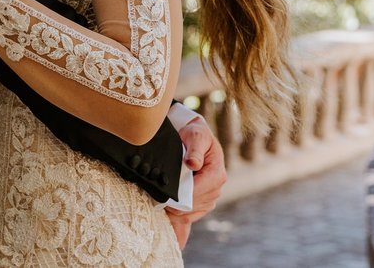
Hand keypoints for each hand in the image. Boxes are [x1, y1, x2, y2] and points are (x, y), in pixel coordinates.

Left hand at [164, 117, 226, 247]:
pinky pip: (192, 217)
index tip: (164, 198)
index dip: (180, 197)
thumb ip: (195, 150)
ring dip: (176, 213)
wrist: (194, 136)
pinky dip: (182, 226)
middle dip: (175, 206)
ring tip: (159, 209)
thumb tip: (193, 163)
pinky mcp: (202, 201)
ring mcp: (210, 196)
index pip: (197, 193)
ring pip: (191, 213)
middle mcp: (216, 188)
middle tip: (157, 203)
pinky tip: (176, 240)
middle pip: (193, 206)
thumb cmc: (195, 134)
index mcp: (216, 174)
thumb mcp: (196, 136)